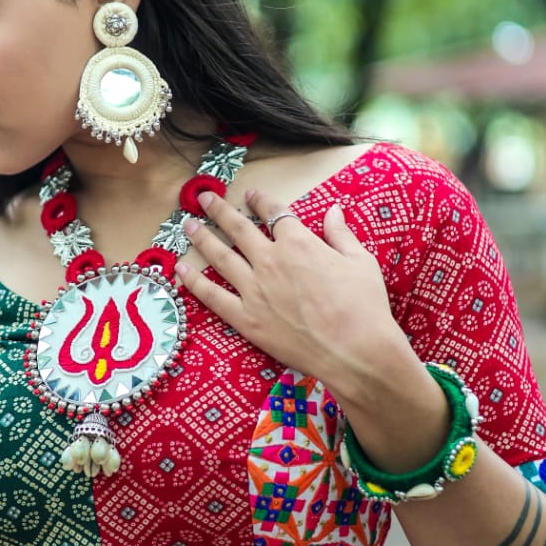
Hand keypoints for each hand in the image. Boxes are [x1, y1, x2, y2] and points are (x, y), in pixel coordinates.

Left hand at [174, 186, 403, 405]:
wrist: (356, 350)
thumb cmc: (364, 307)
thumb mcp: (360, 262)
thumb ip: (340, 234)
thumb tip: (333, 211)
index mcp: (298, 243)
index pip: (274, 213)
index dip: (260, 201)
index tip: (251, 194)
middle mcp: (270, 261)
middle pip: (239, 229)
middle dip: (220, 210)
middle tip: (205, 198)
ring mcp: (254, 290)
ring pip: (220, 257)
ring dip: (202, 238)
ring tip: (187, 225)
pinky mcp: (246, 319)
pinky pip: (213, 296)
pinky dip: (194, 282)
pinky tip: (181, 270)